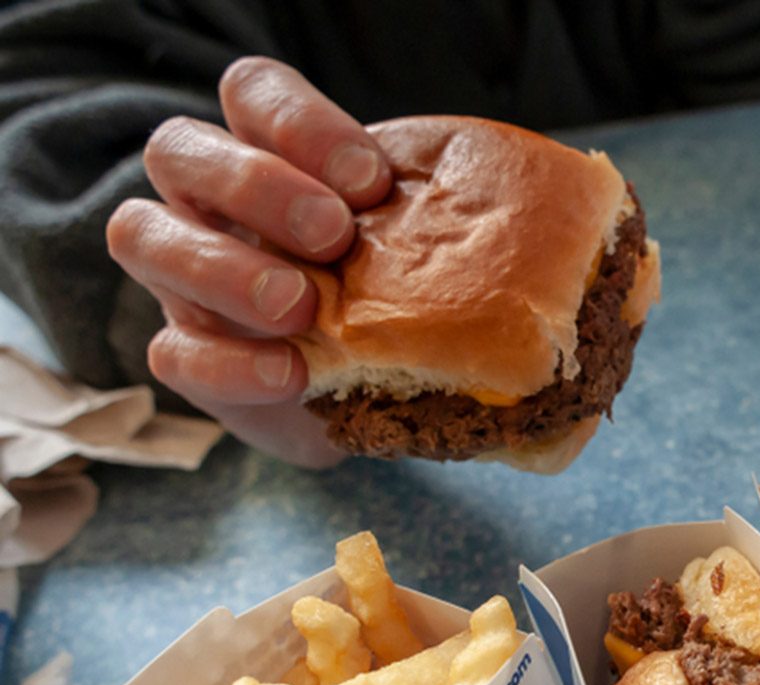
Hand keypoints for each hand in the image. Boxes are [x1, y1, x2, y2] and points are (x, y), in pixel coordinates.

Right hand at [106, 57, 392, 466]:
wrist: (375, 395)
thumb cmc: (393, 299)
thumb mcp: (410, 247)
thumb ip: (418, 216)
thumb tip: (495, 205)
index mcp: (266, 156)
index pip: (251, 93)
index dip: (299, 123)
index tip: (370, 181)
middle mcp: (207, 207)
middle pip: (179, 150)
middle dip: (256, 186)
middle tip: (333, 236)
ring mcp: (183, 280)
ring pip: (143, 237)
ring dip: (224, 268)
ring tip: (301, 307)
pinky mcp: (188, 358)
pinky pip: (170, 351)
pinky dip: (230, 364)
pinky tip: (290, 375)